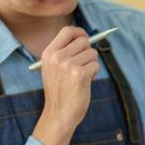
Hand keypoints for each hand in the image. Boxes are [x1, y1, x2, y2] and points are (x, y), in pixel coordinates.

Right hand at [31, 26, 98, 144]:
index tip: (85, 38)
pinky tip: (85, 83)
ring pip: (92, 53)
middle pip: (83, 41)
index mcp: (49, 53)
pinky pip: (96, 65)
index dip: (80, 32)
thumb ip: (64, 52)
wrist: (59, 114)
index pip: (68, 31)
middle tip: (83, 65)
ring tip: (81, 77)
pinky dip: (94, 73)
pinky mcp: (80, 75)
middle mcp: (58, 57)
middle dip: (88, 52)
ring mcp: (69, 65)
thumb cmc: (59, 91)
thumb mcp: (53, 68)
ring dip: (91, 64)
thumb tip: (84, 38)